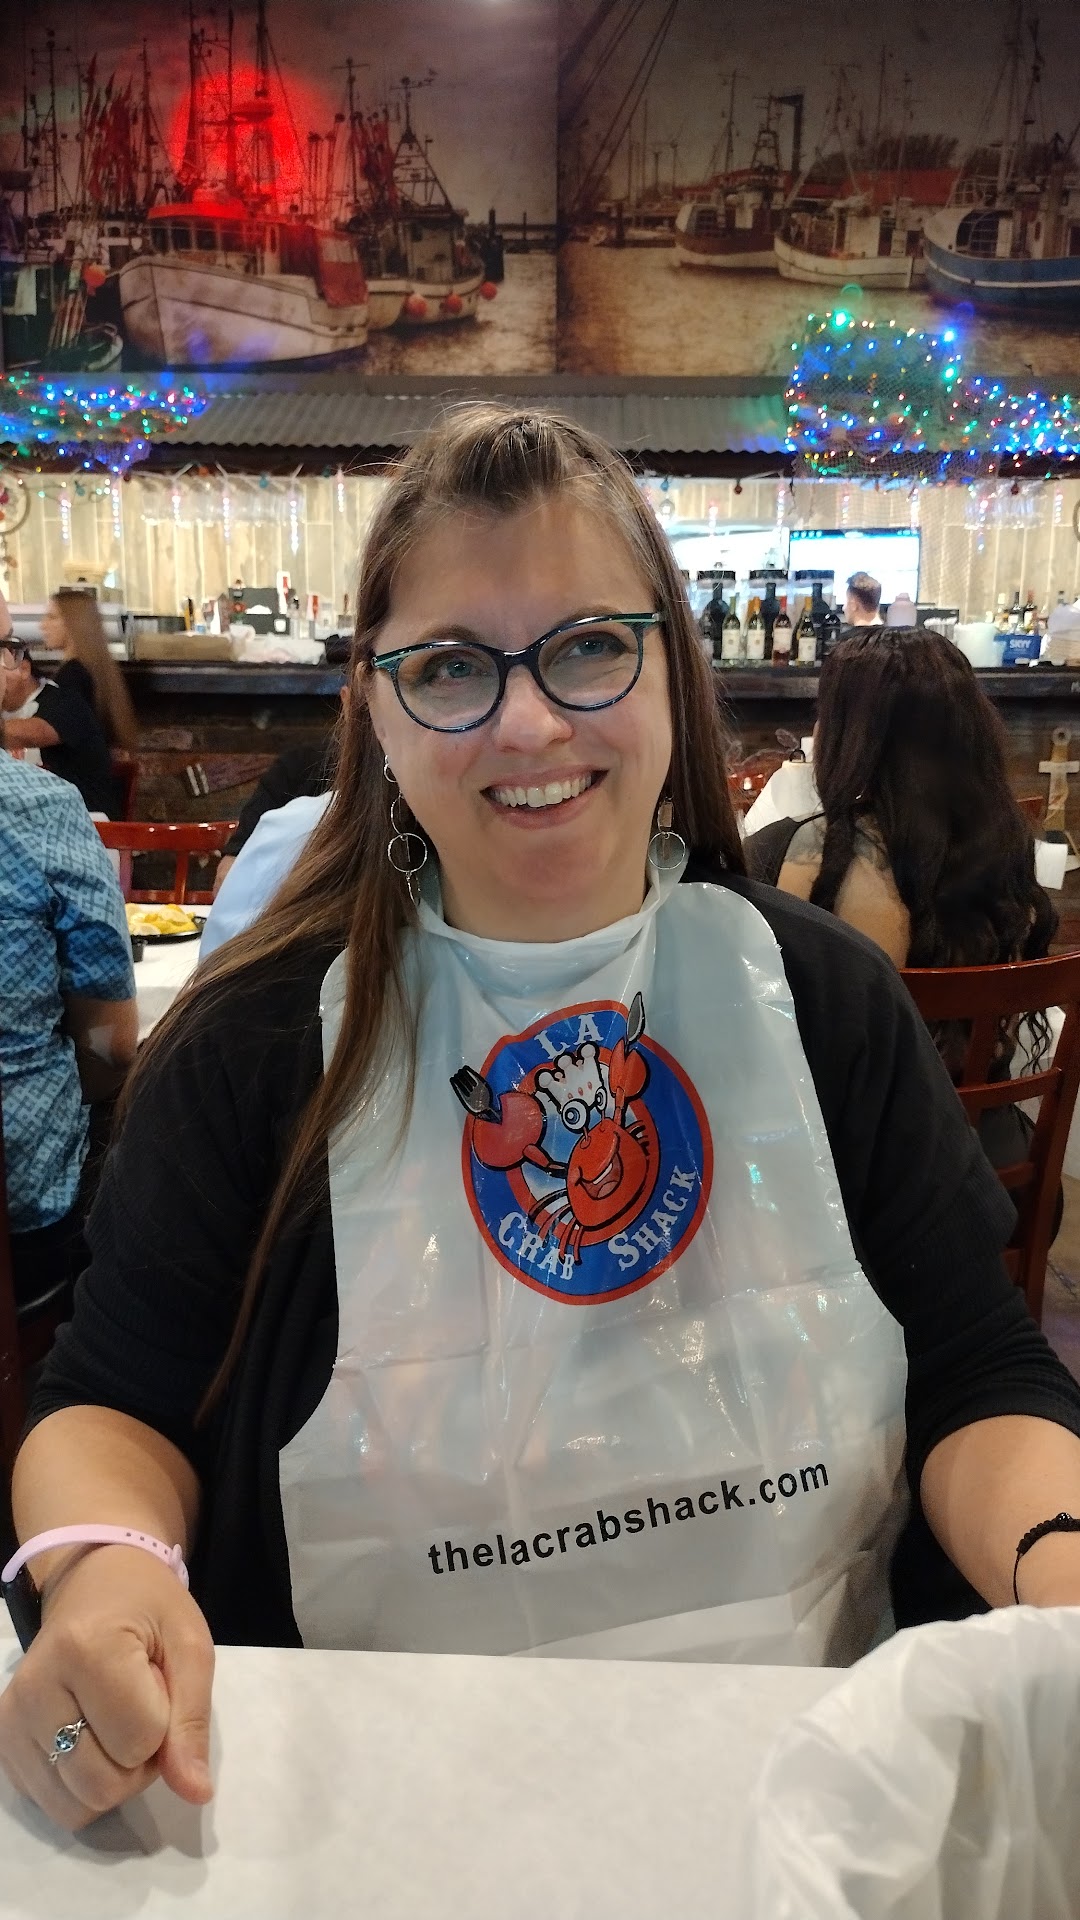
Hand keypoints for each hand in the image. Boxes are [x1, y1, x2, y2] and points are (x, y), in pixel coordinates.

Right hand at [0, 1544, 214, 1830]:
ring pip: (77, 1806)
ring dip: (112, 1778)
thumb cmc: (149, 1608)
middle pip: (104, 1785)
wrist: (94, 1586)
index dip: (168, 1725)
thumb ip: (193, 1720)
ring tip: (114, 1723)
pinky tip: (88, 1737)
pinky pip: (53, 1805)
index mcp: (86, 1648)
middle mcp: (36, 1687)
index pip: (141, 1741)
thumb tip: (196, 1793)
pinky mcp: (2, 1743)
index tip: (159, 1685)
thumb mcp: (190, 1646)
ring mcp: (11, 1719)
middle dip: (140, 1762)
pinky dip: (82, 1786)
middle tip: (141, 1709)